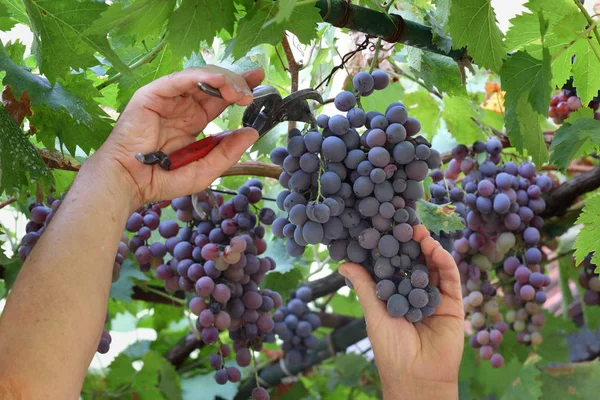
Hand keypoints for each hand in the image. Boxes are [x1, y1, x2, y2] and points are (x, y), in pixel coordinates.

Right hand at [92, 65, 264, 207]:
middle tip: (252, 91)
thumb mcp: (204, 170)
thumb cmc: (162, 179)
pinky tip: (220, 82)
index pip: (220, 98)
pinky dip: (201, 77)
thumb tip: (251, 133)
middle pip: (214, 84)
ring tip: (240, 92)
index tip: (260, 80)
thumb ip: (227, 153)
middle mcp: (182, 106)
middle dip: (236, 82)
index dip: (239, 87)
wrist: (130, 183)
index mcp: (193, 120)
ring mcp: (167, 98)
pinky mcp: (152, 95)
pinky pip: (179, 80)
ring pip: (199, 78)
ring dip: (223, 81)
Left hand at [339, 225, 463, 399]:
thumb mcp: (374, 312)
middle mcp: (416, 293)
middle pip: (416, 262)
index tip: (386, 227)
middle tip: (406, 224)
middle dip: (412, 244)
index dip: (392, 247)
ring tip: (420, 233)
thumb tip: (342, 264)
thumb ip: (364, 286)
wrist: (416, 376)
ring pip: (434, 267)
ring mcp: (435, 297)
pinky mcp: (453, 304)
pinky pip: (451, 279)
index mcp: (397, 295)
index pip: (395, 266)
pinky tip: (435, 248)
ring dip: (429, 248)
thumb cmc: (390, 347)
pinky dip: (444, 262)